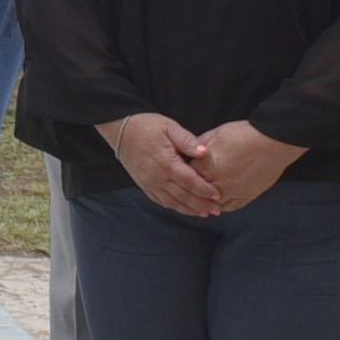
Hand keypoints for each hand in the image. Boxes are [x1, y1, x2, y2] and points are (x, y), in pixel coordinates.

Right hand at [98, 112, 219, 216]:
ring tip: (205, 213)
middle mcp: (158, 178)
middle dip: (202, 205)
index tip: (218, 195)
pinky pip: (162, 202)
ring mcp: (150, 184)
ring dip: (190, 210)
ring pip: (173, 203)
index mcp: (166, 163)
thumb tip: (204, 152)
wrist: (121, 130)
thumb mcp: (169, 127)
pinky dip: (176, 207)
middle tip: (217, 210)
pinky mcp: (145, 186)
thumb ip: (188, 140)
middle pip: (184, 196)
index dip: (205, 190)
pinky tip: (185, 209)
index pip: (190, 182)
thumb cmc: (147, 126)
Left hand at [192, 121, 303, 213]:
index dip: (184, 170)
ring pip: (209, 204)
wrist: (272, 144)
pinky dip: (219, 206)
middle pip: (196, 190)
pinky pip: (227, 207)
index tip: (183, 170)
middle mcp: (215, 183)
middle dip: (192, 186)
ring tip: (200, 197)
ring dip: (204, 201)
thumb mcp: (215, 134)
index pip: (186, 173)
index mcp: (205, 167)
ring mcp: (230, 193)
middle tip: (191, 183)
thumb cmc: (244, 135)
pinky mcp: (244, 198)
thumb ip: (199, 145)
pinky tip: (216, 203)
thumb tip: (190, 151)